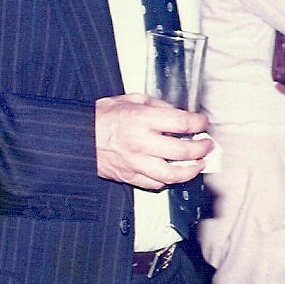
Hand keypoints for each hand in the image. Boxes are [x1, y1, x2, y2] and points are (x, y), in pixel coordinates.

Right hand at [95, 93, 212, 189]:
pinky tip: (175, 173)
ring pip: (171, 174)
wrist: (77, 137)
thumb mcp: (131, 99)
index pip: (181, 123)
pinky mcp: (128, 176)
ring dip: (191, 170)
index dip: (198, 123)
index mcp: (142, 119)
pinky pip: (154, 184)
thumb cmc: (102, 116)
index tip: (203, 122)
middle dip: (201, 148)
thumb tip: (178, 113)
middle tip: (208, 145)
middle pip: (182, 150)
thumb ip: (157, 105)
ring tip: (199, 164)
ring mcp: (135, 162)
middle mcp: (140, 142)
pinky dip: (168, 180)